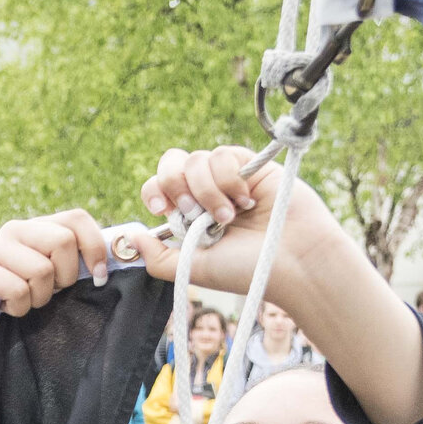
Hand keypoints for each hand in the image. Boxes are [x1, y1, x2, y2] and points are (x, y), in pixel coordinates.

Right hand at [0, 209, 109, 328]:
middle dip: (64, 277)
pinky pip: (18, 290)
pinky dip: (19, 308)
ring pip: (41, 270)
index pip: (77, 218)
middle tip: (49, 292)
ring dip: (39, 297)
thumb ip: (77, 261)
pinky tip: (7, 308)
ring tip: (25, 300)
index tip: (98, 277)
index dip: (94, 246)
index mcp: (38, 226)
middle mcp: (15, 229)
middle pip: (63, 241)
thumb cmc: (24, 300)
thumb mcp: (54, 277)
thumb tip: (121, 252)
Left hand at [129, 146, 344, 299]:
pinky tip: (246, 201)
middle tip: (193, 213)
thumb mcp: (193, 269)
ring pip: (194, 160)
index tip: (164, 211)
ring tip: (228, 217)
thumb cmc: (246, 269)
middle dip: (173, 185)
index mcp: (189, 217)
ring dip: (206, 191)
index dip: (155, 192)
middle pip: (169, 163)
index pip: (157, 188)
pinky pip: (222, 154)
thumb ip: (158, 258)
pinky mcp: (249, 164)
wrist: (292, 260)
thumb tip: (130, 236)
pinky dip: (228, 179)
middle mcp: (205, 194)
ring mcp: (227, 178)